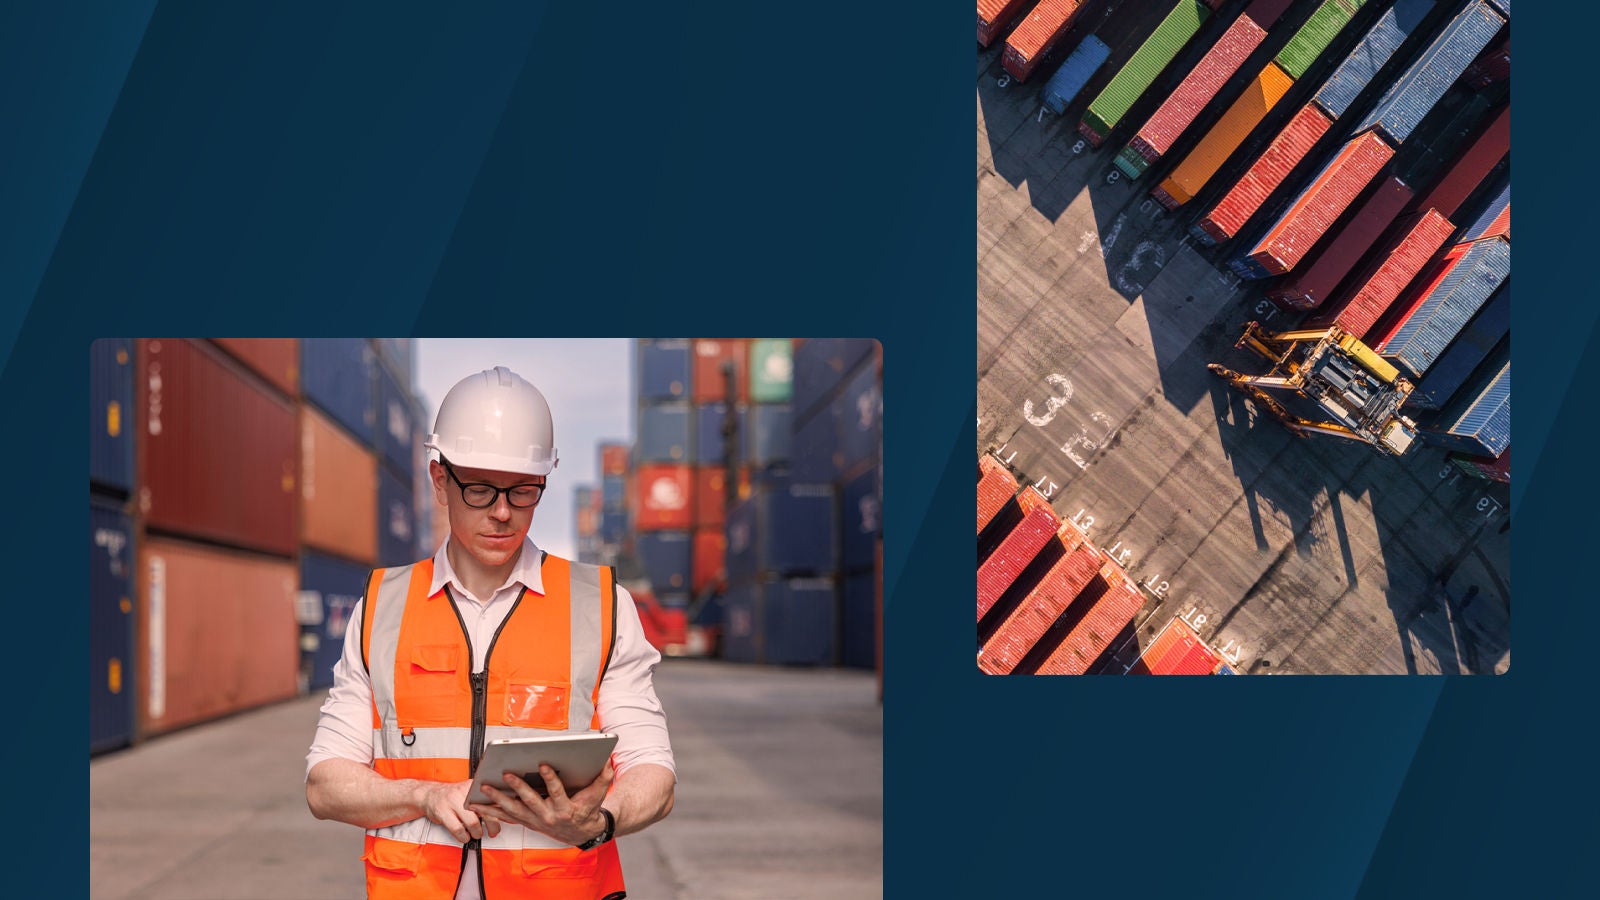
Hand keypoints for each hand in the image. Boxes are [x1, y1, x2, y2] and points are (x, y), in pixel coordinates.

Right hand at [416, 779, 500, 842]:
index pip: (494, 799)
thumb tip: (506, 812)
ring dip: (477, 832)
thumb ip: (485, 800)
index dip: (502, 812)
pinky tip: (464, 836)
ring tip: (476, 833)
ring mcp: (453, 801)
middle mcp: (464, 791)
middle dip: (493, 825)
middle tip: (493, 832)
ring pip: (473, 822)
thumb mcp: (470, 793)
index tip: (508, 820)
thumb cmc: (453, 797)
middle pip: (485, 811)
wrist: (429, 795)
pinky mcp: (443, 812)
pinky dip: (463, 837)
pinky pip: (458, 829)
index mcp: (474, 786)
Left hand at [468, 761, 614, 845]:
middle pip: (530, 801)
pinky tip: (477, 804)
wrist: (581, 832)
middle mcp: (547, 817)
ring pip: (513, 811)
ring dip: (498, 800)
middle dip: (518, 787)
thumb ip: (604, 775)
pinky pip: (506, 817)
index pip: (557, 792)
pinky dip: (492, 811)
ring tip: (484, 787)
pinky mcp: (526, 822)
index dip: (550, 779)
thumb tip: (607, 757)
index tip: (543, 765)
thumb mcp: (599, 793)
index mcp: (565, 809)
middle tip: (507, 774)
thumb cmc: (588, 809)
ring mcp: (535, 821)